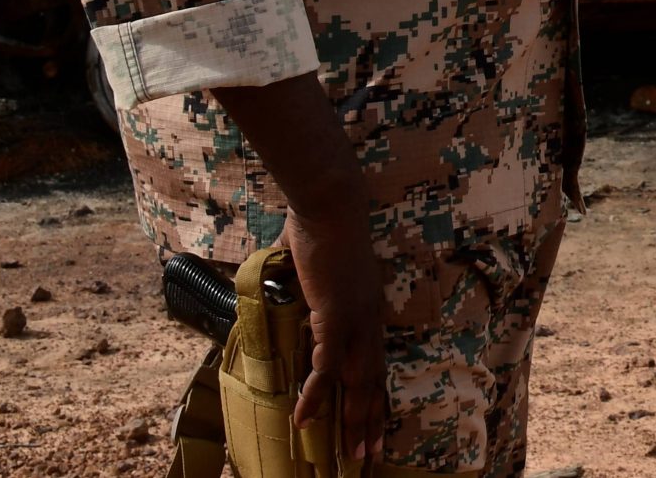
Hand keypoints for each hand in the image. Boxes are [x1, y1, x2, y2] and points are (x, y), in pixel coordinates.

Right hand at [281, 208, 388, 462]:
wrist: (329, 204)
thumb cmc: (319, 226)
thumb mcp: (312, 266)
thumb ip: (301, 280)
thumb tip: (279, 274)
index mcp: (367, 309)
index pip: (375, 362)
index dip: (374, 395)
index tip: (376, 426)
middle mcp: (369, 320)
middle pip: (373, 380)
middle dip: (371, 422)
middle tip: (369, 458)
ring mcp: (356, 319)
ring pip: (358, 381)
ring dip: (353, 421)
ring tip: (351, 457)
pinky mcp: (335, 316)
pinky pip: (326, 366)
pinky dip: (316, 395)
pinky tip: (304, 420)